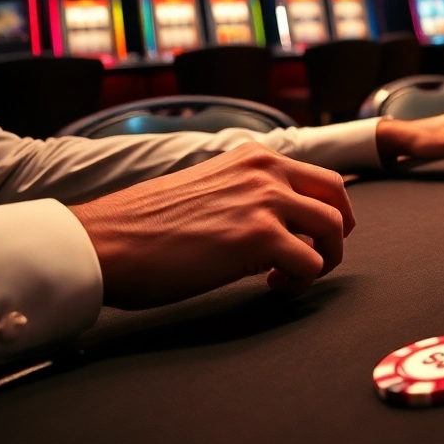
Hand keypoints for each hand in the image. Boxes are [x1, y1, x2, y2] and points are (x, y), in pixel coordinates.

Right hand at [69, 143, 354, 309]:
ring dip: (323, 259)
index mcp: (253, 157)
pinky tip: (273, 286)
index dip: (326, 209)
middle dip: (338, 231)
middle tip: (321, 255)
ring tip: (290, 276)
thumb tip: (275, 222)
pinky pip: (311, 263)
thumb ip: (245, 194)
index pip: (318, 176)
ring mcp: (265, 201)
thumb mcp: (207, 187)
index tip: (314, 233)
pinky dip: (300, 282)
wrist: (105, 241)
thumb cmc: (144, 225)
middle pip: (337, 196)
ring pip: (333, 228)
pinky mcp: (260, 238)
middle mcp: (265, 171)